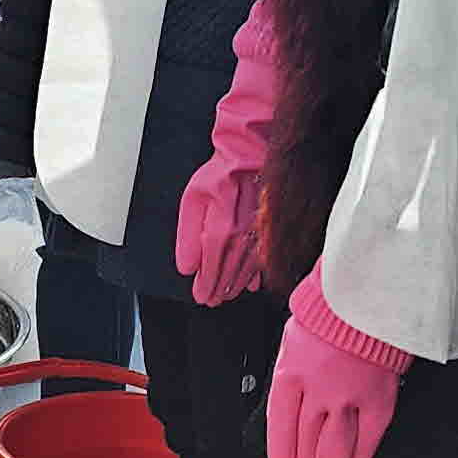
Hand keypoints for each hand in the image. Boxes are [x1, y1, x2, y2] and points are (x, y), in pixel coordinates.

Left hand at [177, 154, 265, 305]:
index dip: (204, 285)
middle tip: (210, 300)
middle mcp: (241, 238)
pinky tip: (249, 284)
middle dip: (218, 290)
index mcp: (220, 231)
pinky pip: (261, 262)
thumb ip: (188, 237)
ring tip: (225, 295)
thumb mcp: (192, 201)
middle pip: (228, 274)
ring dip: (234, 287)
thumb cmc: (219, 175)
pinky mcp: (269, 233)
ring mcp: (258, 237)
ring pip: (245, 271)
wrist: (249, 156)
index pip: (210, 269)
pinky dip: (254, 275)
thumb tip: (188, 267)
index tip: (200, 296)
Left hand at [265, 270, 411, 457]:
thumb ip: (292, 374)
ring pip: (334, 447)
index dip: (281, 452)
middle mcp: (317, 389)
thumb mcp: (294, 339)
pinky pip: (368, 438)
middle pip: (306, 441)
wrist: (371, 294)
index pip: (280, 425)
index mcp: (290, 372)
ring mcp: (349, 396)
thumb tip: (290, 409)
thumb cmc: (332, 312)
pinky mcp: (379, 398)